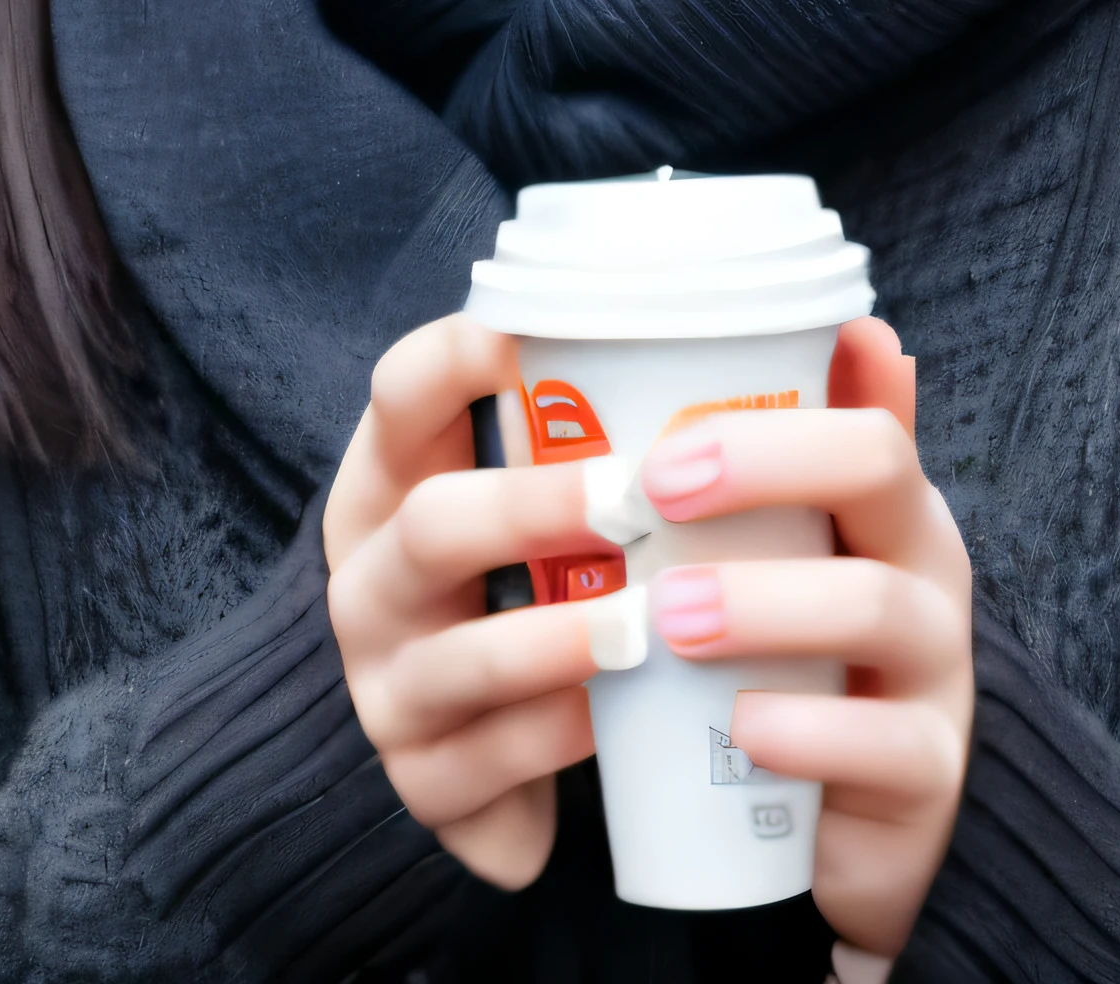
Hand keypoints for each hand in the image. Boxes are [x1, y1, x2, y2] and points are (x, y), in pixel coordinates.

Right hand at [323, 315, 633, 890]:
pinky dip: (558, 738)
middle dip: (535, 507)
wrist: (459, 740)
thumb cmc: (521, 577)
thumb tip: (747, 344)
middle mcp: (372, 581)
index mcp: (391, 482)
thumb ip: (582, 425)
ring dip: (559, 640)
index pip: (400, 393)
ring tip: (644, 625)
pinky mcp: (426, 783)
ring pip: (464, 659)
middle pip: (434, 524)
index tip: (531, 336)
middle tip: (632, 498)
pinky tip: (620, 717)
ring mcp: (388, 690)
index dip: (455, 355)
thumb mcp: (525, 495)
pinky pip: (490, 763)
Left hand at [642, 317, 972, 963]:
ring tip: (667, 616)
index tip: (663, 445)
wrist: (843, 826)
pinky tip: (742, 728)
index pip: (863, 426)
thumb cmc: (801, 659)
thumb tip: (804, 327)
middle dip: (765, 468)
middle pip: (881, 481)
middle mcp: (929, 573)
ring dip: (765, 602)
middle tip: (654, 495)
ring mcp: (938, 676)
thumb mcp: (791, 554)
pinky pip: (888, 749)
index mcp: (891, 508)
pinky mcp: (927, 779)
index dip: (769, 423)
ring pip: (879, 611)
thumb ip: (775, 456)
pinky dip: (810, 733)